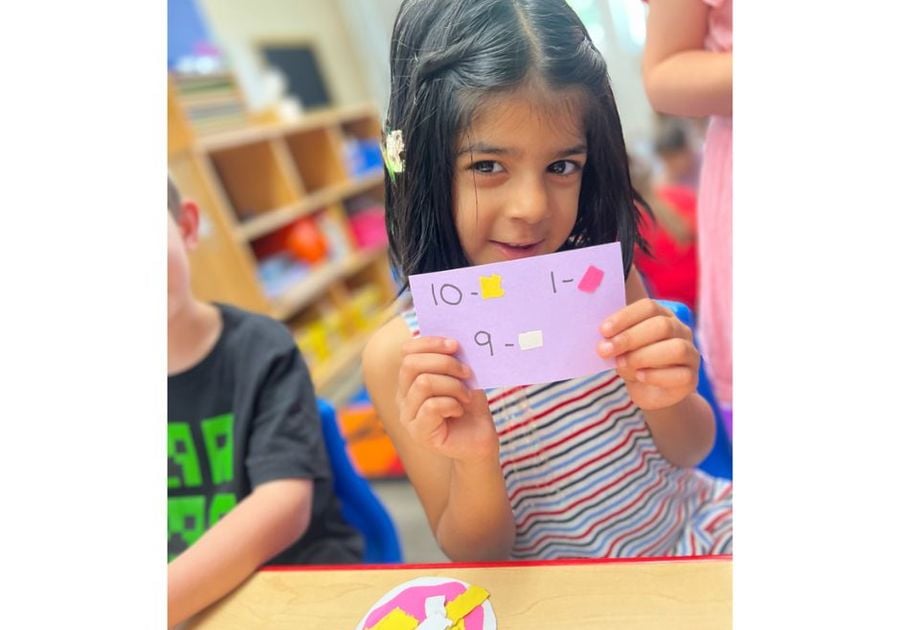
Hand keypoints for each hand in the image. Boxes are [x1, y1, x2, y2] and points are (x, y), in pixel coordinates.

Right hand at [396, 336, 497, 462]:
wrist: (480, 438)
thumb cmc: (470, 405)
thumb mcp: (463, 376)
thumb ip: (453, 359)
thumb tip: (453, 339)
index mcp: (410, 379)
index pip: (408, 351)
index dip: (430, 343)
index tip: (455, 345)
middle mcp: (403, 396)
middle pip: (411, 364)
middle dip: (444, 363)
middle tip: (466, 372)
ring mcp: (407, 415)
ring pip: (424, 383)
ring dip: (452, 386)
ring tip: (465, 395)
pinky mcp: (418, 432)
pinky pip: (432, 406)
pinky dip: (452, 404)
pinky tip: (459, 410)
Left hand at [596, 299, 698, 410]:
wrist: (649, 392)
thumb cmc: (633, 362)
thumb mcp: (621, 349)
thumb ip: (615, 342)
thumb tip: (604, 343)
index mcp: (663, 316)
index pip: (649, 307)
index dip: (625, 317)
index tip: (603, 331)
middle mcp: (680, 331)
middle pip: (662, 325)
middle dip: (630, 337)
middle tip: (606, 350)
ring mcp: (690, 354)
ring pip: (676, 348)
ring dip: (644, 356)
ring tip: (622, 364)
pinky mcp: (691, 378)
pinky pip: (680, 374)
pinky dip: (656, 375)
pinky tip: (639, 376)